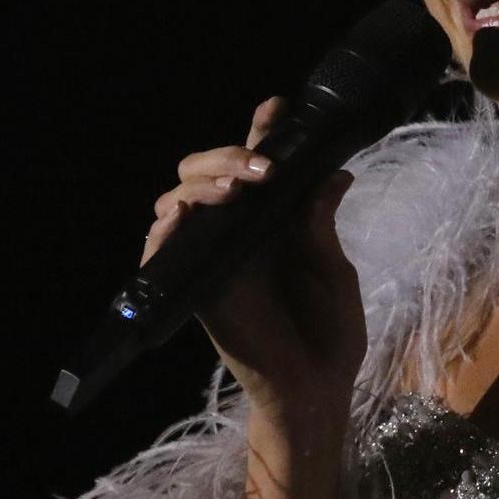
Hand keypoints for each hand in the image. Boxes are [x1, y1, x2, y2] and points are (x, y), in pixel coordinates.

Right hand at [141, 97, 365, 422]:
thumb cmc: (331, 333)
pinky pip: (164, 253)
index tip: (277, 108)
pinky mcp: (195, 288)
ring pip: (180, 200)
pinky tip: (185, 214)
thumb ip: (321, 225)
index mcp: (273, 222)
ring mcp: (212, 258)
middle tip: (261, 165)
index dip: (260, 133)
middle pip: (208, 172)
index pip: (258, 166)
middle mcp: (237, 232)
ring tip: (237, 185)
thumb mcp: (334, 271)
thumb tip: (334, 173)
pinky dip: (167, 229)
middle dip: (227, 155)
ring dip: (202, 183)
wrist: (317, 390)